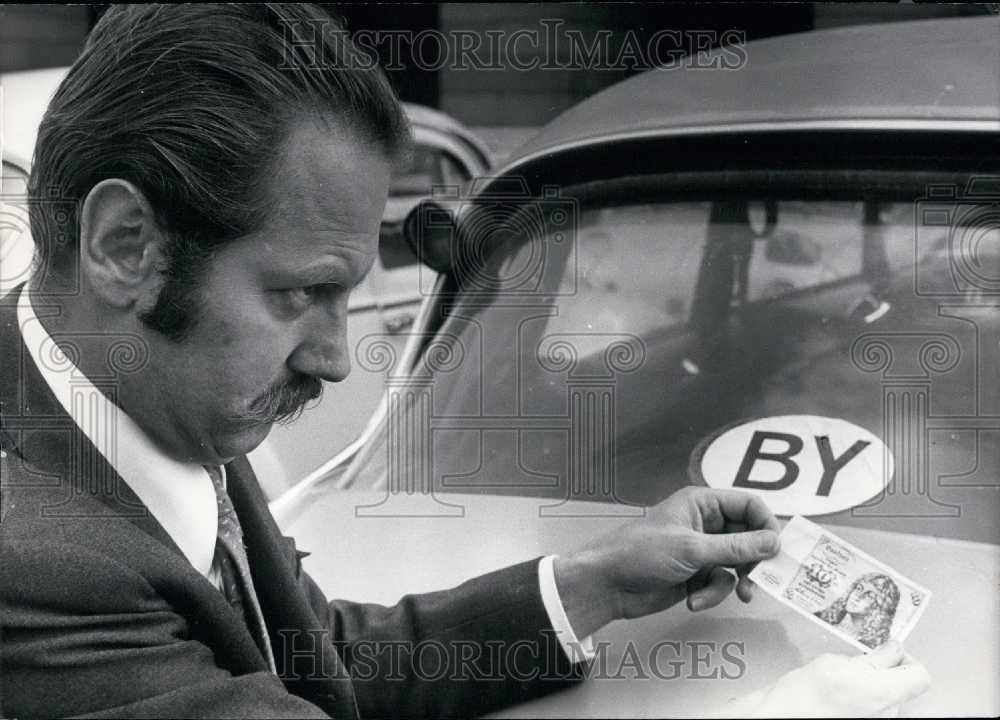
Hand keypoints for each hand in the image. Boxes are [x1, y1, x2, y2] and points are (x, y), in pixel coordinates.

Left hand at [553, 486, 780, 637]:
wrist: (608, 585)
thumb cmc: (641, 553)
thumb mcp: (692, 549)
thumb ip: (736, 547)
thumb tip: (774, 542)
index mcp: (702, 503)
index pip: (749, 505)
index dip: (767, 525)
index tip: (777, 551)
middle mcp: (705, 523)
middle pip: (749, 537)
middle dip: (754, 560)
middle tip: (761, 580)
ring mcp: (701, 550)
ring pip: (737, 564)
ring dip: (734, 582)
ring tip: (739, 596)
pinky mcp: (696, 574)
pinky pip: (720, 583)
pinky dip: (712, 593)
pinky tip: (694, 601)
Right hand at [725, 641, 930, 716]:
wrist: (780, 719)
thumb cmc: (804, 696)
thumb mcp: (837, 663)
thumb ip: (872, 658)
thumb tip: (893, 649)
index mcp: (886, 695)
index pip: (921, 676)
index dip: (907, 660)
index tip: (887, 651)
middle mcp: (887, 714)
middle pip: (902, 686)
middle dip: (884, 670)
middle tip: (856, 661)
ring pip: (885, 697)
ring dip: (870, 684)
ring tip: (840, 677)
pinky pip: (871, 707)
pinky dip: (860, 697)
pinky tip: (836, 693)